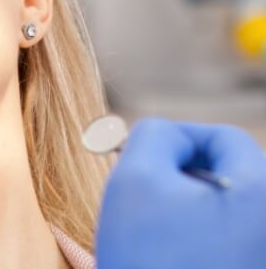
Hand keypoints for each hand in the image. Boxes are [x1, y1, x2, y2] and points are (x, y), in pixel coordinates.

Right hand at [96, 118, 265, 268]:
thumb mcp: (136, 179)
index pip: (223, 136)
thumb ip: (153, 135)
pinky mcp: (244, 266)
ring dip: (181, 203)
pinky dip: (190, 232)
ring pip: (219, 203)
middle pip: (225, 170)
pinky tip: (163, 251)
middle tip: (141, 191)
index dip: (175, 135)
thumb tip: (166, 134)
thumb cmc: (148, 258)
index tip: (136, 153)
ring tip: (150, 227)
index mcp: (260, 190)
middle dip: (178, 172)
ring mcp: (258, 250)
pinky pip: (220, 234)